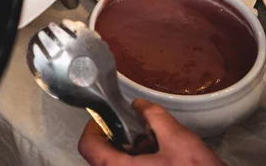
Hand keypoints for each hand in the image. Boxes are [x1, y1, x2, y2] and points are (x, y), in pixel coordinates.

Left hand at [78, 99, 225, 165]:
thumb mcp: (178, 139)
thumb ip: (155, 117)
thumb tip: (139, 105)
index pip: (87, 146)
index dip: (94, 127)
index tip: (107, 117)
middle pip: (99, 156)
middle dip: (114, 138)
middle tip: (130, 127)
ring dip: (125, 152)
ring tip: (147, 142)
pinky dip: (135, 163)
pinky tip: (157, 158)